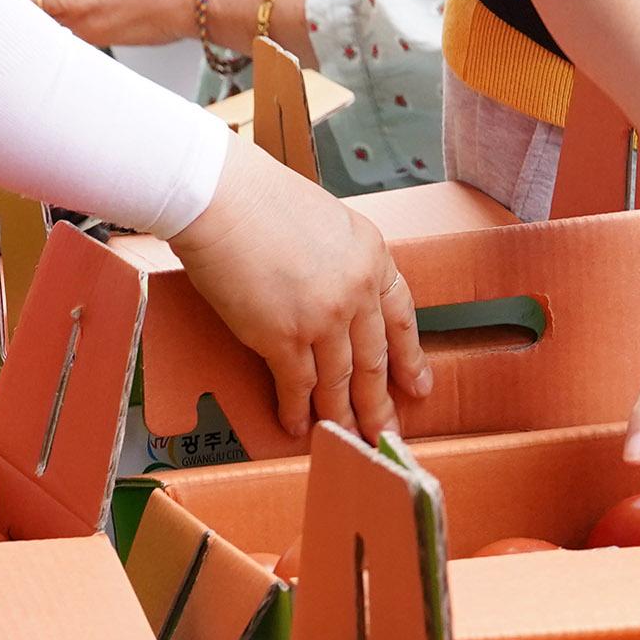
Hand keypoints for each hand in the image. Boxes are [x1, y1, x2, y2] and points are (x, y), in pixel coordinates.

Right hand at [164, 135, 428, 439]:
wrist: (221, 197)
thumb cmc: (258, 198)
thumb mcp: (324, 221)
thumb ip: (337, 260)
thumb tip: (328, 291)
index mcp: (372, 255)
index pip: (402, 316)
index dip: (410, 357)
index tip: (418, 386)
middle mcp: (357, 290)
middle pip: (374, 359)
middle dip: (379, 404)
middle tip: (387, 433)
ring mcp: (323, 317)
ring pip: (339, 380)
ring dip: (342, 416)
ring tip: (347, 441)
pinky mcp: (283, 336)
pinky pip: (296, 384)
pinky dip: (297, 410)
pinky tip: (298, 426)